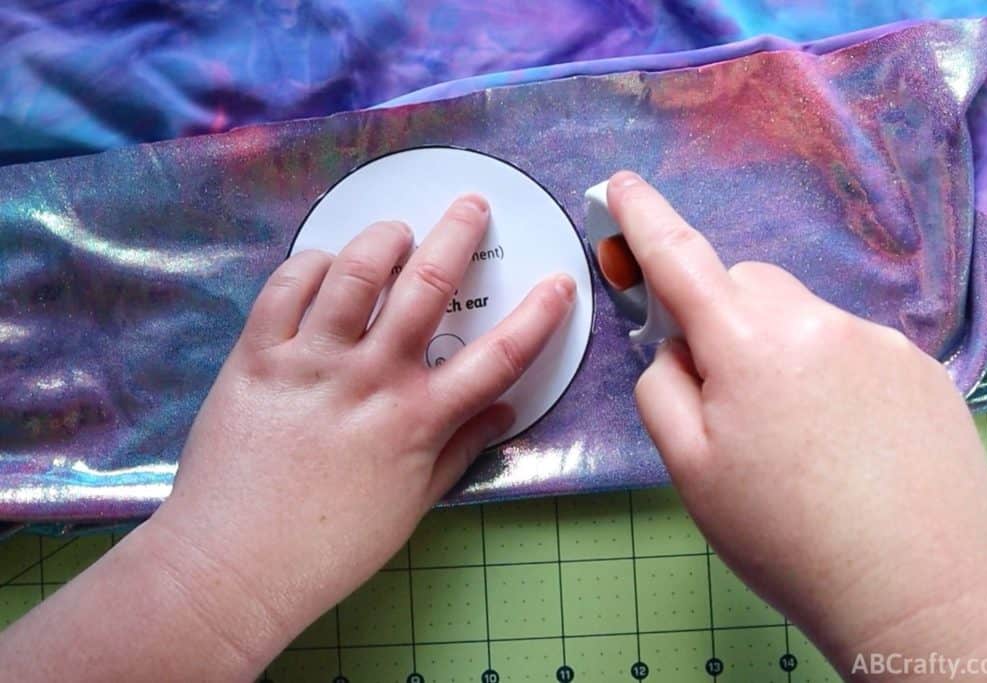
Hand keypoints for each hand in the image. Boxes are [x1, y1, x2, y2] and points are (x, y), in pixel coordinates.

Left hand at [144, 195, 574, 672]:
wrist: (234, 565)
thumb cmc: (332, 546)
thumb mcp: (414, 505)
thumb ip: (461, 449)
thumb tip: (505, 411)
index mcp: (418, 419)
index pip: (499, 357)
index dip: (539, 316)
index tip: (558, 283)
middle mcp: (371, 377)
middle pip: (427, 284)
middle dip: (457, 233)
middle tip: (470, 206)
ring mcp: (312, 360)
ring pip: (354, 270)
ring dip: (383, 238)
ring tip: (396, 232)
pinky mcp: (257, 355)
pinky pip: (287, 287)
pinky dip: (311, 263)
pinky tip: (325, 262)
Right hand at [608, 172, 986, 675]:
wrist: (919, 593)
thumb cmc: (786, 538)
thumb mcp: (689, 470)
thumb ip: (662, 388)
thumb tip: (676, 347)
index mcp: (748, 344)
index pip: (681, 258)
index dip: (641, 217)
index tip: (621, 184)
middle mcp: (817, 322)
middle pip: (745, 287)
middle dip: (720, 318)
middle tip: (724, 397)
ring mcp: (877, 340)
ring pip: (799, 318)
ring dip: (777, 350)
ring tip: (794, 438)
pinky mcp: (920, 367)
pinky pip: (849, 346)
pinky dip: (828, 374)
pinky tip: (843, 442)